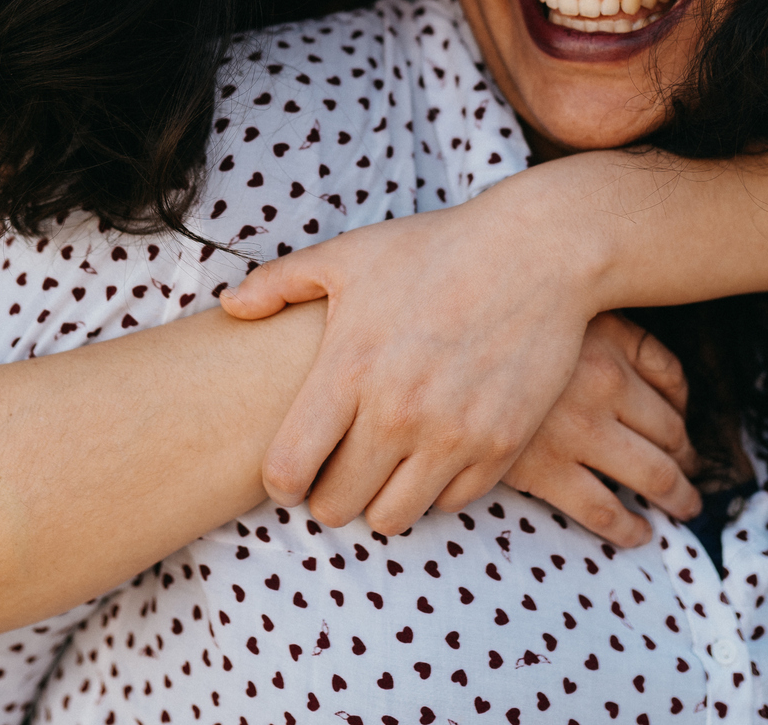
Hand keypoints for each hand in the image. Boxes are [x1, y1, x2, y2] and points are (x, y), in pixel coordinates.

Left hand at [221, 200, 602, 534]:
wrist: (537, 250)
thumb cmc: (436, 249)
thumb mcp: (350, 254)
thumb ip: (279, 283)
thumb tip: (230, 308)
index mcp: (348, 370)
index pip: (287, 471)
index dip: (281, 481)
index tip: (291, 468)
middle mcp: (396, 412)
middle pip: (336, 508)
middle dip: (328, 496)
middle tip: (338, 469)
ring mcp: (452, 434)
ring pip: (392, 519)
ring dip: (381, 499)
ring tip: (385, 466)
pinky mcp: (500, 446)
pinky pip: (451, 503)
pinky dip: (438, 487)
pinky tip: (435, 450)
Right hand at [501, 313, 699, 546]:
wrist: (432, 345)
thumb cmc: (498, 316)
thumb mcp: (570, 312)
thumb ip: (628, 339)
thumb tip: (674, 387)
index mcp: (612, 349)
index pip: (674, 389)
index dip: (683, 415)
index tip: (682, 433)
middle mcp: (605, 391)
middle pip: (670, 437)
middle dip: (687, 463)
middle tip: (692, 480)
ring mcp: (576, 433)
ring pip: (650, 475)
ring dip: (674, 496)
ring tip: (682, 507)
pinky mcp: (543, 469)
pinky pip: (602, 510)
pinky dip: (627, 527)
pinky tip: (637, 534)